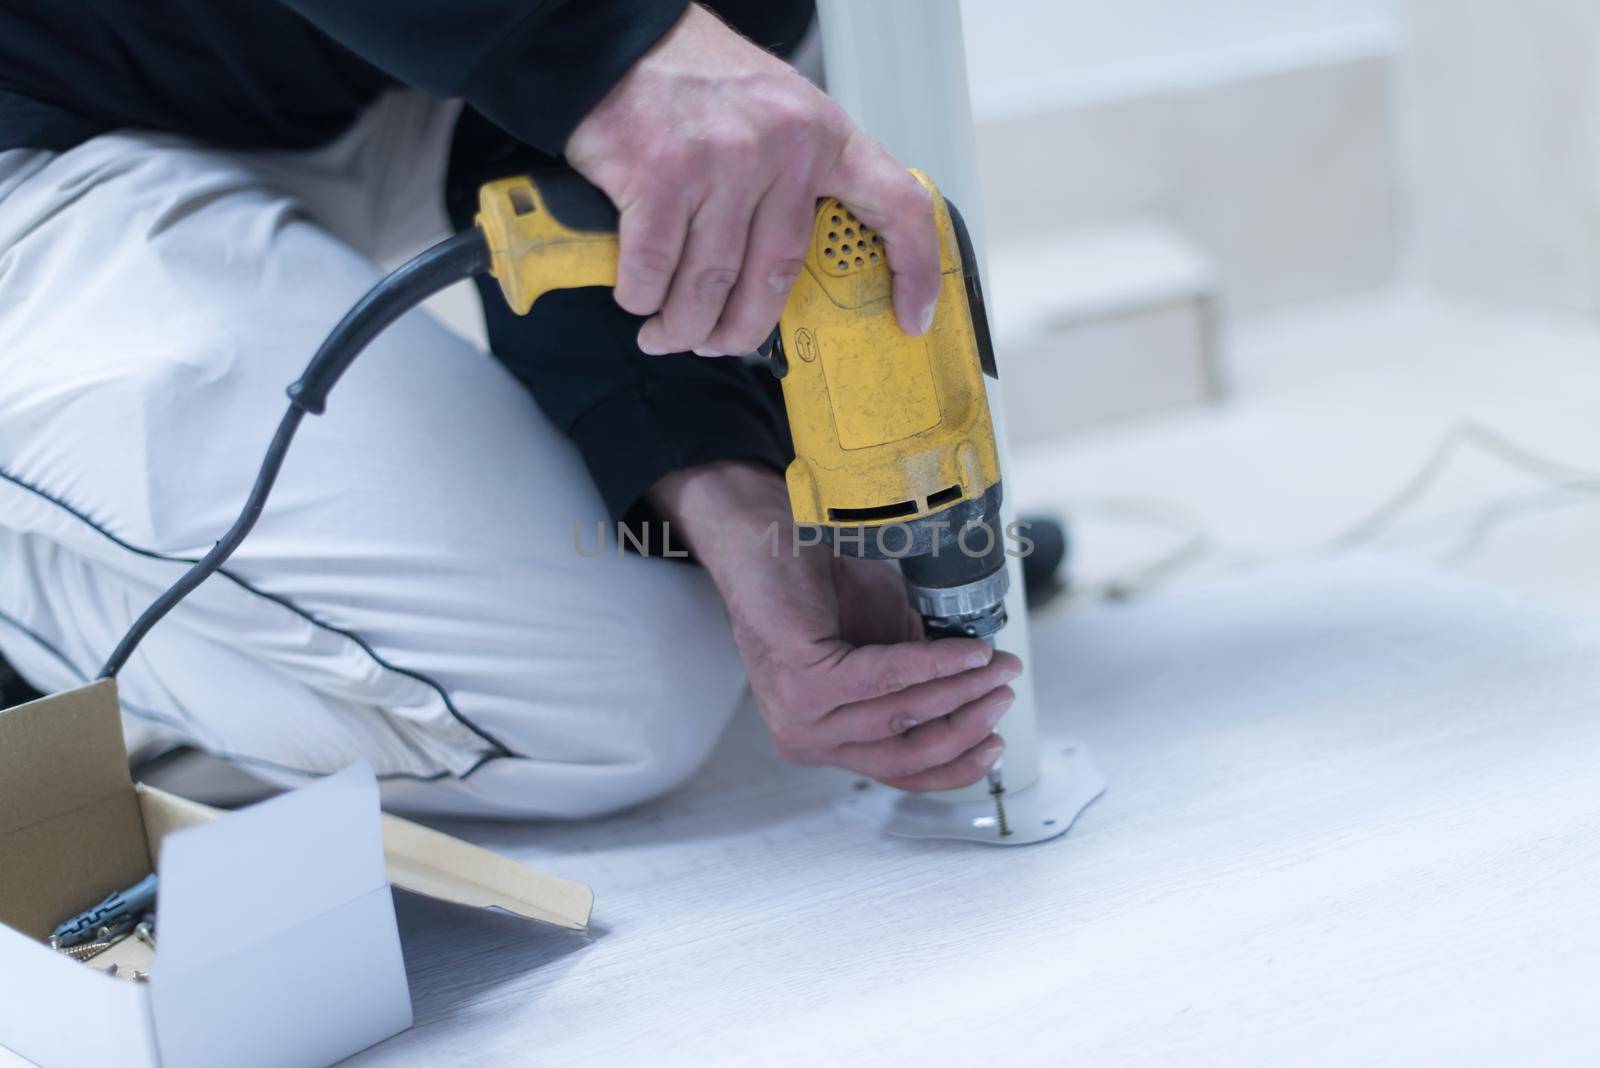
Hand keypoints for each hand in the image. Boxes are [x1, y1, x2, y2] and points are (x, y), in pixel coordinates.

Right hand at [565, 3, 940, 356]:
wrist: (614, 40)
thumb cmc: (691, 79)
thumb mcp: (772, 111)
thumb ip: (794, 176)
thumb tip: (788, 266)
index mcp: (823, 135)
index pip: (897, 206)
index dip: (915, 270)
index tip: (911, 318)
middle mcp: (782, 149)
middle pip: (778, 278)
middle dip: (741, 329)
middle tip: (717, 343)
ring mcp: (723, 164)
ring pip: (711, 286)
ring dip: (683, 325)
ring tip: (665, 334)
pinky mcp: (662, 176)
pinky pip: (655, 270)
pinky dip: (641, 296)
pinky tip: (637, 298)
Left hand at [650, 463, 1020, 790]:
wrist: (766, 539)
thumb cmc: (822, 588)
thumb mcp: (884, 642)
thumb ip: (921, 676)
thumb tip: (981, 688)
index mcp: (825, 739)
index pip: (899, 772)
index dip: (956, 764)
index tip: (996, 744)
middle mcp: (807, 739)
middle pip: (905, 752)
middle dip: (969, 724)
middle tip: (1006, 690)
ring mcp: (798, 715)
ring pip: (901, 715)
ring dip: (961, 691)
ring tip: (997, 666)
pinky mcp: (800, 681)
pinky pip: (884, 679)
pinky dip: (934, 665)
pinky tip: (967, 653)